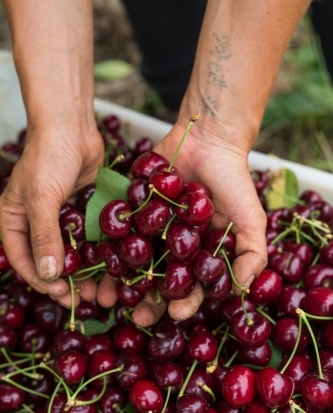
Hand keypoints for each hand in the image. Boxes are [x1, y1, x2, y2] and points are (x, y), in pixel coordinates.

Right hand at [0, 125, 103, 306]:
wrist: (72, 127)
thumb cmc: (48, 158)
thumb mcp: (41, 198)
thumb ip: (44, 236)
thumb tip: (48, 274)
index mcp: (13, 221)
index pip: (22, 260)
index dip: (41, 281)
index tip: (62, 294)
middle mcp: (35, 222)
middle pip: (48, 260)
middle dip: (64, 281)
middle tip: (84, 298)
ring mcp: (60, 216)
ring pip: (70, 251)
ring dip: (83, 269)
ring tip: (99, 288)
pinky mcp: (81, 209)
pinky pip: (87, 235)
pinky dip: (95, 250)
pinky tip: (109, 263)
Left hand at [125, 118, 266, 325]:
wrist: (208, 141)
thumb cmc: (233, 182)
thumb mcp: (251, 220)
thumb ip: (252, 255)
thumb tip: (243, 292)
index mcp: (200, 253)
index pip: (191, 286)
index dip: (184, 302)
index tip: (175, 313)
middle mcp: (174, 245)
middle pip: (158, 279)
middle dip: (148, 301)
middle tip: (135, 318)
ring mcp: (152, 228)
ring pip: (134, 261)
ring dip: (122, 282)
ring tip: (109, 297)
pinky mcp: (134, 209)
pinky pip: (119, 230)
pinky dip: (108, 246)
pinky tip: (99, 261)